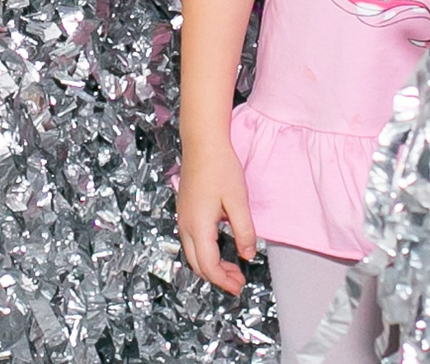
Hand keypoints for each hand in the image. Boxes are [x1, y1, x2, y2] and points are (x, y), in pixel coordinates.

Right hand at [177, 126, 257, 293]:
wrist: (202, 143)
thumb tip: (248, 255)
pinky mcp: (184, 212)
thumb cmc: (220, 167)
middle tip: (238, 281)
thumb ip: (244, 231)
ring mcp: (182, 218)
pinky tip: (221, 249)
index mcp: (197, 226)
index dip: (223, 281)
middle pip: (197, 265)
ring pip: (192, 254)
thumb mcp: (238, 200)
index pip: (208, 266)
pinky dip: (205, 253)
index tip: (239, 286)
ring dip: (210, 266)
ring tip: (232, 268)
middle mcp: (185, 225)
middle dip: (217, 277)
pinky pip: (190, 242)